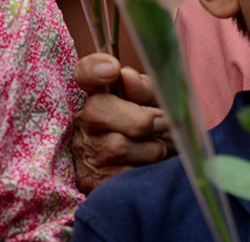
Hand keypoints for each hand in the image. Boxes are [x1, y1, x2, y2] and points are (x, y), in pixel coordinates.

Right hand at [72, 53, 170, 192]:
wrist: (165, 169)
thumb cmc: (160, 129)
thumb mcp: (159, 104)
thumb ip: (146, 89)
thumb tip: (127, 77)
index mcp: (101, 94)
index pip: (84, 74)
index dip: (93, 69)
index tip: (112, 70)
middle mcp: (84, 121)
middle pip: (98, 110)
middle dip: (140, 119)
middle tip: (163, 124)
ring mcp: (83, 152)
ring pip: (115, 146)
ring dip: (149, 149)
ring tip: (157, 149)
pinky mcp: (90, 182)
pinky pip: (120, 175)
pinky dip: (143, 171)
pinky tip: (147, 168)